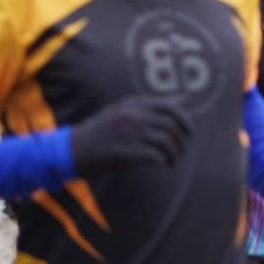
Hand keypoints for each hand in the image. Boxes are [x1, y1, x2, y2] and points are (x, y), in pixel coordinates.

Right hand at [70, 95, 188, 172]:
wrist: (73, 149)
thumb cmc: (102, 131)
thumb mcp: (124, 110)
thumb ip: (153, 105)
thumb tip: (185, 99)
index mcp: (133, 104)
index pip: (170, 107)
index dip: (186, 120)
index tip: (190, 132)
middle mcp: (133, 115)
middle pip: (171, 126)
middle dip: (181, 141)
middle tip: (179, 151)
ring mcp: (129, 133)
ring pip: (166, 141)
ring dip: (173, 153)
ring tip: (171, 160)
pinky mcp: (124, 151)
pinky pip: (155, 155)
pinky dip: (163, 161)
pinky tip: (163, 164)